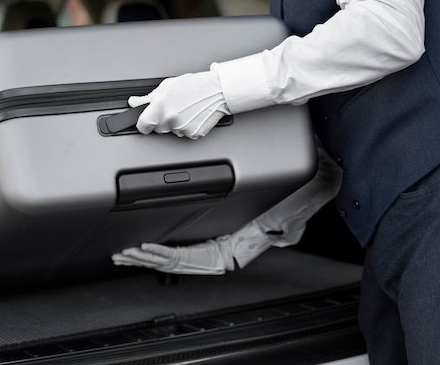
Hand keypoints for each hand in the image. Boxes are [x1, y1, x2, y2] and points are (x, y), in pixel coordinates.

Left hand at [112, 147, 342, 274]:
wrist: (315, 178)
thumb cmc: (306, 194)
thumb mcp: (295, 213)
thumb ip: (285, 225)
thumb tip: (275, 234)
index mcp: (243, 245)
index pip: (198, 260)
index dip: (168, 258)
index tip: (145, 250)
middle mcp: (232, 245)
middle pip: (182, 261)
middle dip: (150, 259)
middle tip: (123, 254)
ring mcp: (227, 238)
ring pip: (182, 256)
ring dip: (153, 256)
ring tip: (129, 254)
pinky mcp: (224, 229)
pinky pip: (190, 244)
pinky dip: (167, 248)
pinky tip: (152, 247)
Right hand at [112, 240, 234, 274]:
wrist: (219, 259)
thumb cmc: (205, 255)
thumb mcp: (185, 253)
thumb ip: (174, 251)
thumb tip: (163, 245)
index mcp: (168, 263)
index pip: (145, 262)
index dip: (131, 261)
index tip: (118, 259)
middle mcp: (169, 264)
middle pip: (144, 262)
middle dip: (128, 260)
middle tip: (114, 258)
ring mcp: (174, 261)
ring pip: (151, 259)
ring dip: (136, 256)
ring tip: (123, 254)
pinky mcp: (180, 256)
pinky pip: (164, 252)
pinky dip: (153, 249)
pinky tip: (143, 246)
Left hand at [128, 69, 230, 138]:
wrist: (218, 90)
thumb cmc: (195, 85)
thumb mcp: (168, 85)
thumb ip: (149, 97)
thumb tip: (134, 102)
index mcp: (160, 105)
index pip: (142, 125)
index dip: (143, 123)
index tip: (146, 122)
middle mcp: (170, 118)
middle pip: (158, 128)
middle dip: (162, 120)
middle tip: (173, 107)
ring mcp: (182, 128)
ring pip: (172, 131)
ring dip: (175, 123)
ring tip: (185, 109)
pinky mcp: (193, 133)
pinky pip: (184, 134)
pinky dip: (187, 127)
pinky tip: (192, 115)